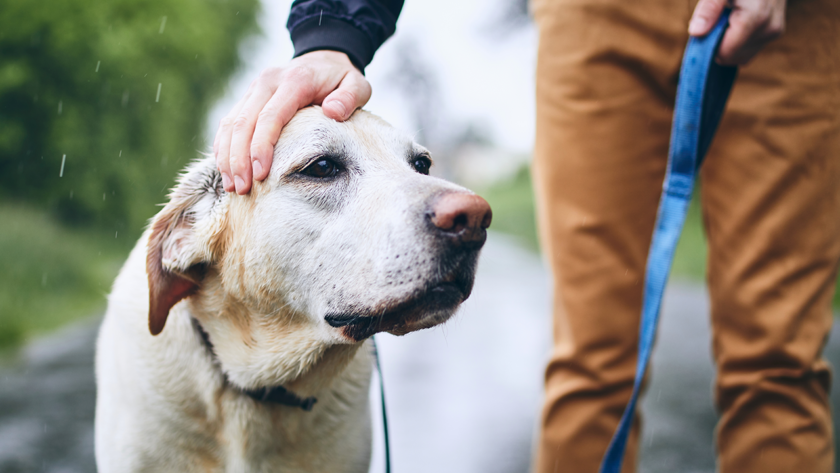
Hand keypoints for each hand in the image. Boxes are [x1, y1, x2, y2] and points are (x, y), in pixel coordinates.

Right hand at [214, 50, 371, 193]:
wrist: (323, 59)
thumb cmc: (341, 79)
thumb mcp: (357, 84)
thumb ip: (350, 97)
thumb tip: (333, 111)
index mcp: (295, 80)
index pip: (271, 115)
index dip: (262, 146)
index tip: (260, 174)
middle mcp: (268, 82)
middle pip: (243, 122)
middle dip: (239, 158)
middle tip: (242, 189)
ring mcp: (254, 89)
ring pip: (230, 123)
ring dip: (227, 156)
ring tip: (232, 187)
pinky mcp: (248, 97)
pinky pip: (228, 123)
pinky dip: (223, 147)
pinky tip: (226, 171)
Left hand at [688, 0, 785, 64]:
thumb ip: (709, 9)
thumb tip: (696, 32)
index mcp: (755, 17)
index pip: (726, 52)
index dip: (710, 45)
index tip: (704, 29)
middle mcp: (769, 28)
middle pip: (732, 57)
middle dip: (719, 43)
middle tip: (717, 21)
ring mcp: (774, 32)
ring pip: (740, 57)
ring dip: (728, 43)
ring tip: (728, 19)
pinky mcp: (775, 33)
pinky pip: (749, 50)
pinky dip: (738, 42)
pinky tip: (736, 23)